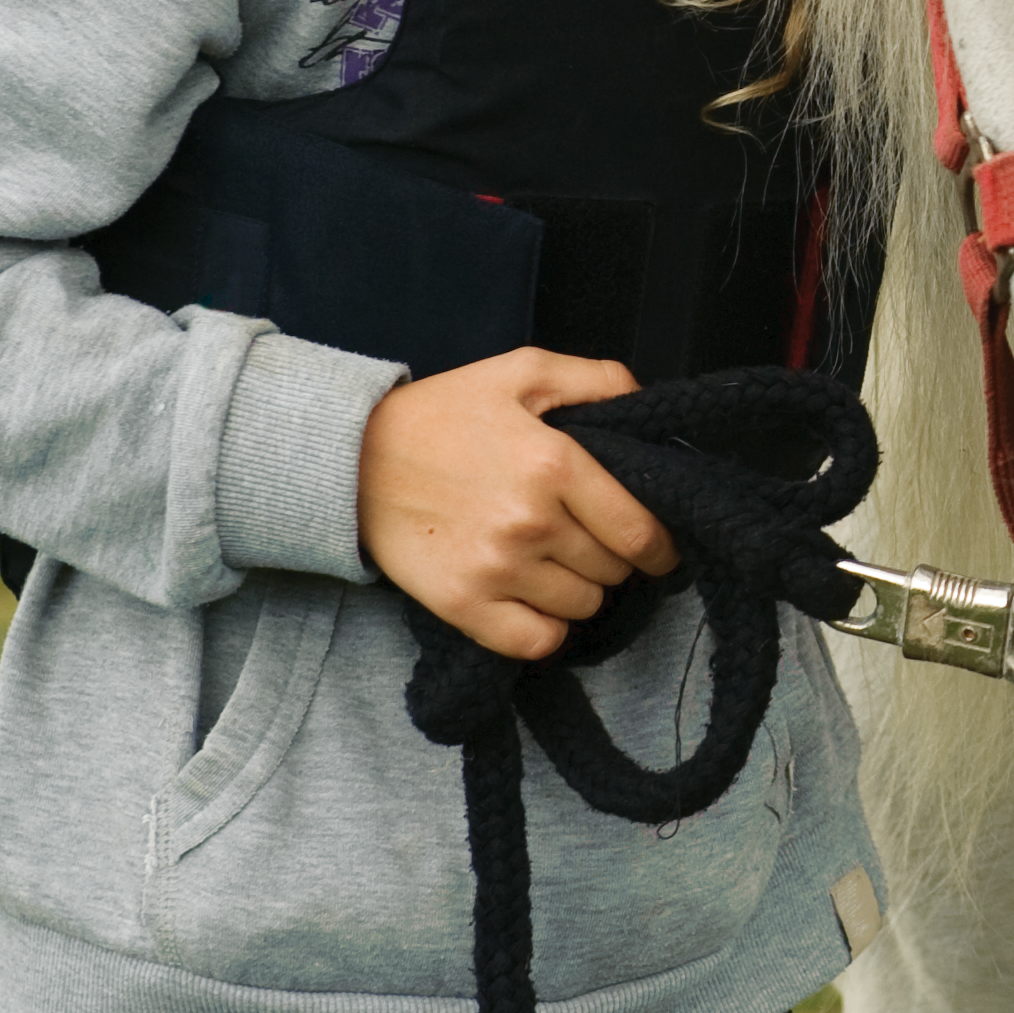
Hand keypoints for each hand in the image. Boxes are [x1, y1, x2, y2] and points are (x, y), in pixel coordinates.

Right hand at [356, 350, 680, 659]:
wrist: (351, 458)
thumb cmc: (445, 412)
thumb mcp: (523, 371)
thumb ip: (598, 379)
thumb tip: (648, 406)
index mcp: (555, 464)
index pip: (640, 531)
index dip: (662, 547)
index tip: (659, 548)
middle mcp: (531, 522)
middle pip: (614, 570)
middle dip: (614, 558)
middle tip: (589, 540)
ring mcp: (496, 569)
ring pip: (582, 606)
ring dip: (580, 589)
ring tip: (555, 562)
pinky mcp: (462, 605)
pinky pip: (538, 641)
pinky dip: (547, 628)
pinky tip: (534, 600)